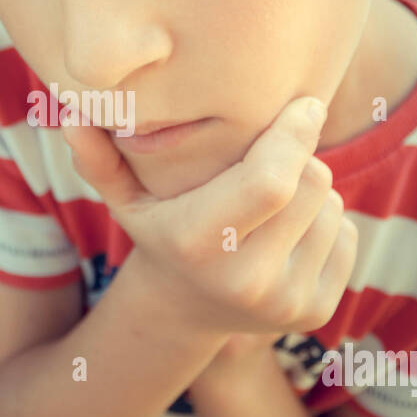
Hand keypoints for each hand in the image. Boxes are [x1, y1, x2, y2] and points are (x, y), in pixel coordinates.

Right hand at [59, 95, 357, 338]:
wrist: (185, 310)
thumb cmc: (161, 229)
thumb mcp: (126, 198)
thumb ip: (100, 158)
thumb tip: (70, 118)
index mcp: (200, 242)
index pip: (272, 180)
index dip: (294, 135)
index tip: (306, 105)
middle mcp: (246, 280)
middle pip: (311, 181)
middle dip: (297, 159)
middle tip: (267, 163)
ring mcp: (285, 302)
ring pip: (332, 205)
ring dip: (309, 193)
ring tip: (268, 208)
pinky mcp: (316, 311)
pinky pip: (346, 235)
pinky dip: (325, 224)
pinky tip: (287, 236)